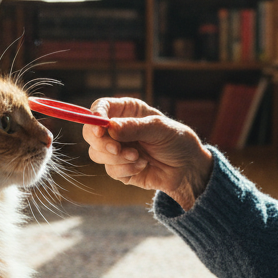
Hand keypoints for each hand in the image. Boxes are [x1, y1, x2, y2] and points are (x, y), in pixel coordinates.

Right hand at [83, 98, 213, 210]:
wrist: (187, 169)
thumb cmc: (177, 141)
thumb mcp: (160, 129)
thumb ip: (135, 127)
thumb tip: (110, 127)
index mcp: (126, 111)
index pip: (101, 107)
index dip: (95, 117)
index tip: (100, 129)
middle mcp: (117, 129)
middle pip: (90, 132)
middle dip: (102, 142)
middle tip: (117, 148)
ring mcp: (116, 149)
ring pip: (96, 153)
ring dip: (117, 158)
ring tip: (138, 157)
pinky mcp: (119, 169)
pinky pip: (110, 170)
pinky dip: (126, 169)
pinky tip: (142, 166)